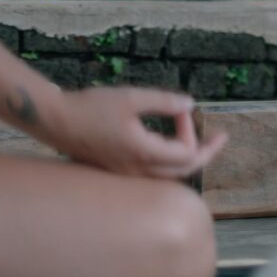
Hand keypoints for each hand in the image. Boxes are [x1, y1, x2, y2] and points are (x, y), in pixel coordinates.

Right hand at [47, 87, 228, 179]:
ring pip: (168, 178)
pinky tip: (171, 149)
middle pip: (183, 172)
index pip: (185, 153)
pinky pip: (151, 177)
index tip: (179, 109)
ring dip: (188, 161)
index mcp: (142, 153)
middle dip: (206, 153)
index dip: (191, 130)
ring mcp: (124, 174)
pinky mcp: (116, 172)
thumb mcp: (132, 97)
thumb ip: (164, 102)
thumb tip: (191, 104)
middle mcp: (135, 170)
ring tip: (204, 144)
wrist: (54, 120)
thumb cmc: (91, 107)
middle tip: (222, 138)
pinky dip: (169, 165)